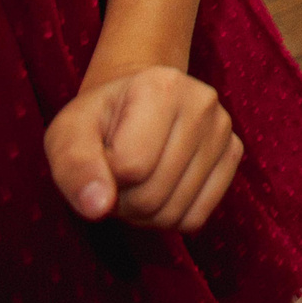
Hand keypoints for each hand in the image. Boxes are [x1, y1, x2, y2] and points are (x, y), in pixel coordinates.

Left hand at [44, 64, 242, 232]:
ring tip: (135, 183)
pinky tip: (161, 189)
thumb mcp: (68, 135)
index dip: (103, 177)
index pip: (130, 166)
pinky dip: (170, 218)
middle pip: (152, 195)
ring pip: (174, 213)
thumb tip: (97, 207)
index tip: (101, 157)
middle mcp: (202, 101)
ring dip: (143, 214)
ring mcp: (222, 128)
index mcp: (161, 85)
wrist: (133, 106)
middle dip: (122, 200)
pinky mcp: (233, 153)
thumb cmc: (97, 121)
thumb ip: (74, 167)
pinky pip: (197, 217)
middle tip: (114, 177)